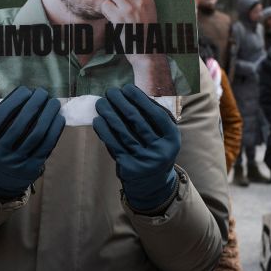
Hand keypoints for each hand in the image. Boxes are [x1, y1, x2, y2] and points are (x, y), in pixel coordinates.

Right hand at [0, 87, 64, 198]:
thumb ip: (2, 114)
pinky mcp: (32, 167)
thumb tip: (26, 92)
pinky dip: (55, 129)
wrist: (1, 176)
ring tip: (53, 103)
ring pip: (36, 134)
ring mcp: (16, 162)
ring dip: (48, 115)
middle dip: (34, 104)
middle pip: (19, 125)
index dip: (13, 102)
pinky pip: (47, 145)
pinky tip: (58, 118)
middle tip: (43, 92)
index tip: (26, 90)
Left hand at [93, 84, 180, 211]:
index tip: (127, 88)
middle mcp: (161, 151)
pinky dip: (104, 131)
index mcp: (173, 139)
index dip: (141, 99)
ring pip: (123, 132)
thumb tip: (130, 94)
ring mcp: (145, 161)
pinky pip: (114, 145)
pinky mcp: (129, 167)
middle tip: (110, 91)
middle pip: (137, 121)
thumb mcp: (163, 136)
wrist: (153, 183)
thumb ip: (153, 117)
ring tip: (100, 103)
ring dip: (109, 114)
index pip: (157, 114)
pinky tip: (98, 120)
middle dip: (121, 103)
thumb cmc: (155, 149)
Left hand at [99, 0, 174, 94]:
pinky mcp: (119, 18)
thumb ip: (140, 2)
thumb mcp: (150, 14)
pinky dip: (105, 11)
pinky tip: (111, 18)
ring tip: (113, 10)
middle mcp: (140, 2)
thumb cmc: (146, 35)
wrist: (146, 53)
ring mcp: (129, 9)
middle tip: (118, 3)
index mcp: (150, 0)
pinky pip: (105, 5)